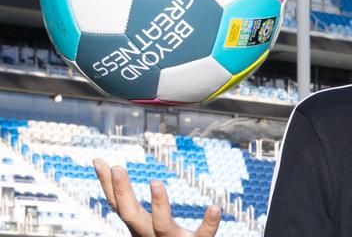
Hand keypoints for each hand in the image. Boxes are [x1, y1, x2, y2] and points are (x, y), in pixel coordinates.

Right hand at [93, 158, 220, 236]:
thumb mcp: (144, 224)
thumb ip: (131, 206)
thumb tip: (113, 173)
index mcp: (140, 227)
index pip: (119, 205)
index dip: (106, 184)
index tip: (98, 160)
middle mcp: (150, 235)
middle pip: (131, 214)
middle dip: (122, 192)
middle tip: (118, 167)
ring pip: (162, 226)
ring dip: (159, 204)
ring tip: (156, 181)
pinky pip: (203, 235)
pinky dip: (209, 223)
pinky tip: (215, 208)